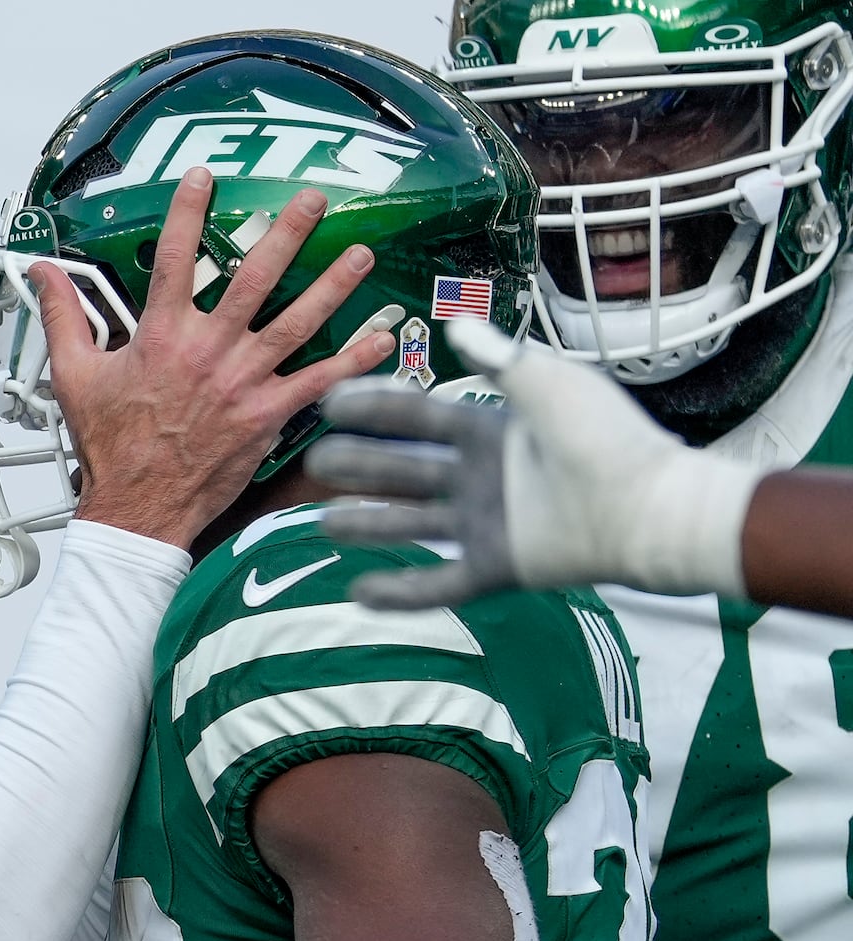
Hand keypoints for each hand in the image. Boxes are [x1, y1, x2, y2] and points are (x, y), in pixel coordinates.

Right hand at [32, 166, 393, 549]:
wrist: (138, 506)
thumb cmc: (110, 446)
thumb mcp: (74, 374)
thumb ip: (63, 317)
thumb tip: (44, 276)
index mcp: (161, 335)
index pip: (174, 257)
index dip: (188, 212)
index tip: (204, 177)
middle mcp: (208, 350)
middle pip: (254, 277)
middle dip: (287, 233)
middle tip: (314, 200)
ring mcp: (242, 381)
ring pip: (296, 321)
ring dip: (333, 286)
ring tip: (361, 255)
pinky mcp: (266, 414)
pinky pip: (318, 382)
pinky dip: (352, 361)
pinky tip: (382, 339)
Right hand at [306, 319, 761, 607]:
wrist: (648, 508)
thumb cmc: (606, 438)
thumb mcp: (549, 383)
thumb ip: (500, 357)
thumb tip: (453, 325)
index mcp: (492, 431)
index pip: (419, 417)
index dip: (375, 408)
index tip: (330, 400)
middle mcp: (482, 478)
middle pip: (405, 469)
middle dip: (359, 465)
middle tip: (315, 462)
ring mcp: (487, 524)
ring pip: (411, 523)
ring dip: (366, 524)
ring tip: (322, 523)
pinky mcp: (498, 568)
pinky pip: (438, 583)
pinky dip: (399, 590)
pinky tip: (357, 591)